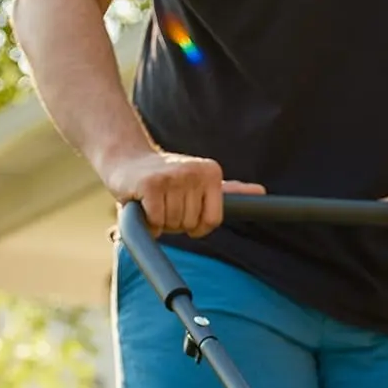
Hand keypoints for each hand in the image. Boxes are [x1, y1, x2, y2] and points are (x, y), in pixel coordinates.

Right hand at [100, 148, 264, 237]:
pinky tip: (143, 204)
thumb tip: (262, 192)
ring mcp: (172, 176)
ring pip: (174, 223)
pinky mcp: (150, 185)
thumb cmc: (166, 179)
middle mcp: (194, 171)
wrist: (125, 161)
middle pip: (191, 224)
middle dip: (176, 222)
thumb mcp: (201, 183)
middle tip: (164, 201)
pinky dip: (149, 221)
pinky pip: (157, 221)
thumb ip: (231, 191)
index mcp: (212, 172)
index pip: (213, 221)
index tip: (184, 209)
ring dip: (161, 221)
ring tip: (154, 201)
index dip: (197, 226)